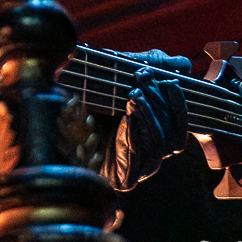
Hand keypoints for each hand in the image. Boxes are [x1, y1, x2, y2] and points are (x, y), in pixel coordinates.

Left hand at [101, 50, 191, 189]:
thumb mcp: (123, 72)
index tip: (170, 80)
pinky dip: (135, 134)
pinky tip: (127, 116)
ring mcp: (139, 166)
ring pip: (159, 145)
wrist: (57, 111)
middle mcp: (151, 152)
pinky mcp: (124, 177)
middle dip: (160, 104)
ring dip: (148, 116)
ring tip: (133, 95)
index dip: (179, 104)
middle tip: (143, 78)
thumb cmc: (91, 92)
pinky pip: (140, 159)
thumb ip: (153, 65)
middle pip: (172, 136)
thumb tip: (184, 64)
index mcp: (156, 132)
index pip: (180, 126)